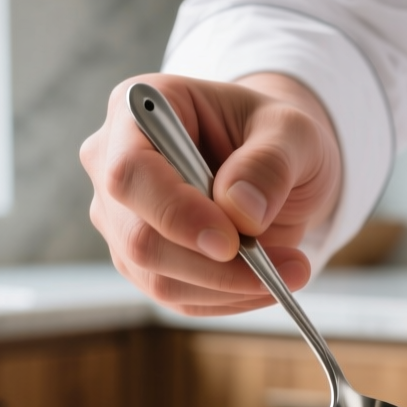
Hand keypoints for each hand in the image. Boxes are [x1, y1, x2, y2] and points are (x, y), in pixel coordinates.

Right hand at [79, 72, 342, 315]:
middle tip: (288, 266)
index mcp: (139, 108)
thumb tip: (241, 212)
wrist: (278, 165)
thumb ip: (270, 163)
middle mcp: (113, 164)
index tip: (230, 241)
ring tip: (293, 269)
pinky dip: (228, 298)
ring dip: (231, 286)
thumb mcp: (294, 132)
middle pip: (138, 237)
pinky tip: (267, 280)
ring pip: (157, 276)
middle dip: (214, 265)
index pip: (129, 172)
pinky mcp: (142, 262)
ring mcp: (121, 218)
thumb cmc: (276, 135)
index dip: (175, 213)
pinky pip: (178, 297)